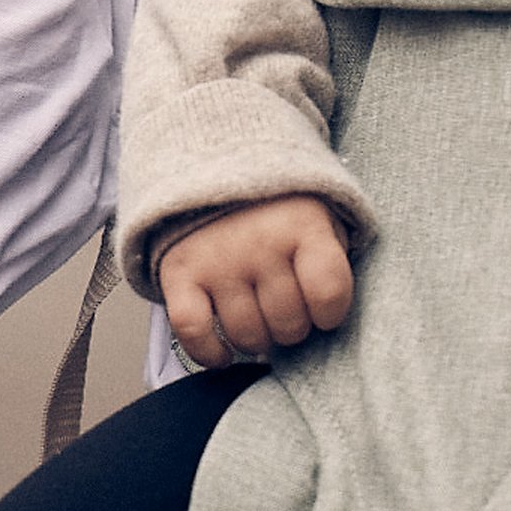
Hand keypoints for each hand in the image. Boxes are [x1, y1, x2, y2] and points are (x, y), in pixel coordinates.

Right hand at [156, 193, 355, 368]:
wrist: (217, 158)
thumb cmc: (281, 204)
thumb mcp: (322, 215)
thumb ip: (330, 259)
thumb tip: (328, 318)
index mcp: (303, 224)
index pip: (329, 294)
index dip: (331, 313)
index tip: (324, 308)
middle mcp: (260, 243)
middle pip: (289, 323)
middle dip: (293, 326)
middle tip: (287, 309)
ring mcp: (218, 260)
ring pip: (246, 334)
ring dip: (257, 339)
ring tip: (260, 318)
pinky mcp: (179, 272)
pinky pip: (192, 331)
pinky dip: (208, 352)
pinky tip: (223, 353)